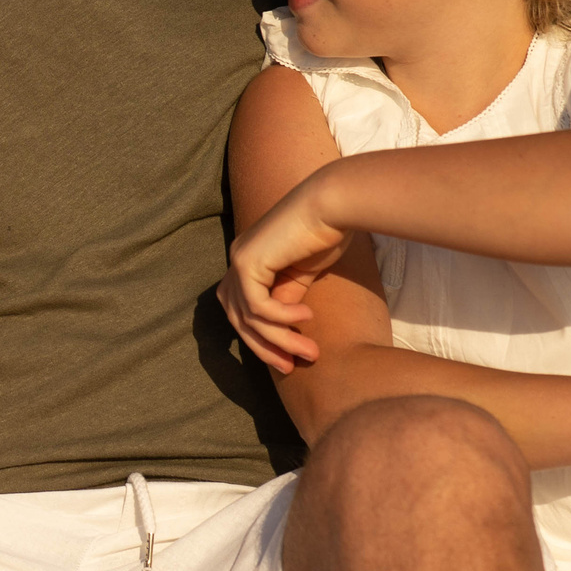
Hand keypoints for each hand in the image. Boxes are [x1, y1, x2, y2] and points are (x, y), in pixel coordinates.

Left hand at [219, 172, 351, 371]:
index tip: (290, 360)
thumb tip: (276, 326)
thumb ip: (285, 297)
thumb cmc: (325, 233)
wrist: (332, 204)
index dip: (262, 339)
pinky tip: (306, 315)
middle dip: (265, 347)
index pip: (242, 310)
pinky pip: (258, 306)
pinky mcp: (247, 262)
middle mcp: (238, 259)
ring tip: (310, 351)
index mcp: (249, 261)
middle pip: (238, 319)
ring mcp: (238, 260)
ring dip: (281, 340)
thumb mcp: (302, 274)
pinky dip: (281, 318)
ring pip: (249, 318)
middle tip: (292, 366)